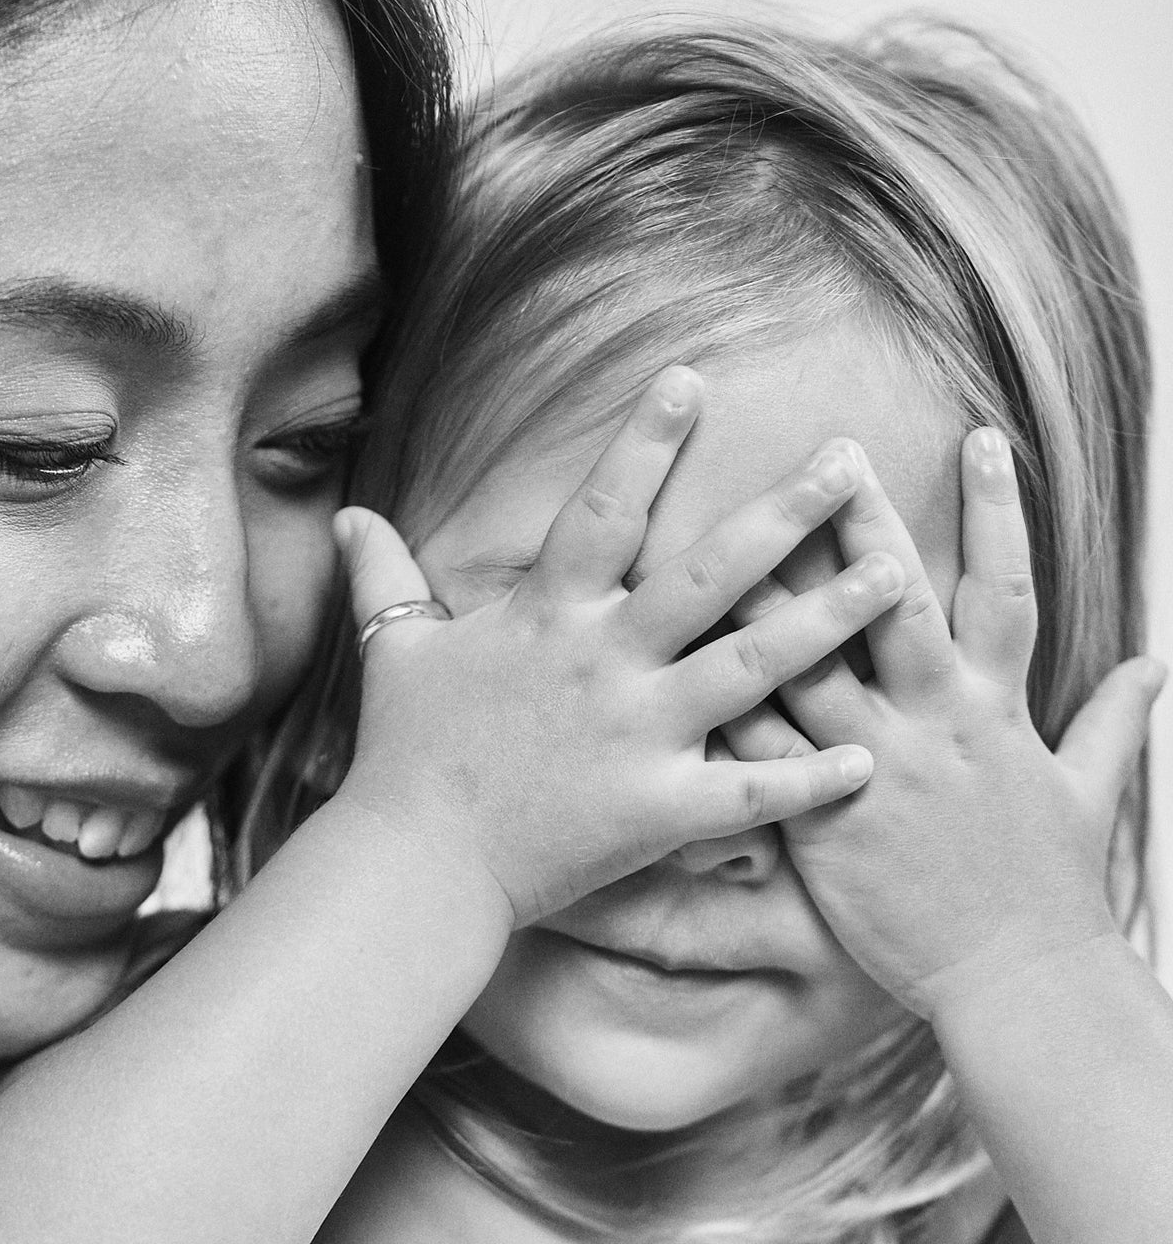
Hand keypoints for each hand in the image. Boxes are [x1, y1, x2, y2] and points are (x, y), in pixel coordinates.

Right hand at [331, 372, 900, 934]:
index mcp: (547, 618)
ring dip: (830, 617)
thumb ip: (382, 575)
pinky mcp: (657, 812)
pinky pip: (749, 792)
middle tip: (853, 459)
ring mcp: (636, 737)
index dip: (645, 441)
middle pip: (709, 572)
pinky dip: (811, 777)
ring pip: (752, 665)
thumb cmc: (404, 757)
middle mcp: (602, 665)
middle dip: (785, 511)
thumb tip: (346, 513)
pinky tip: (869, 755)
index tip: (694, 376)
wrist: (412, 867)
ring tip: (898, 572)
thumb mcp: (393, 652)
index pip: (602, 510)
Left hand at [723, 428, 1160, 1019]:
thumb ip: (1109, 721)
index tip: (981, 438)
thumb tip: (1152, 666)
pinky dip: (724, 716)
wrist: (1017, 980)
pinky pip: (762, 758)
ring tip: (723, 539)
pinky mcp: (825, 826)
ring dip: (768, 602)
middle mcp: (936, 726)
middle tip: (830, 448)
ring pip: (810, 667)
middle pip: (894, 605)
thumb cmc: (1053, 892)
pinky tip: (678, 671)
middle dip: (865, 524)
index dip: (997, 511)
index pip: (1005, 588)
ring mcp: (877, 771)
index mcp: (1000, 708)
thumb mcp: (1093, 794)